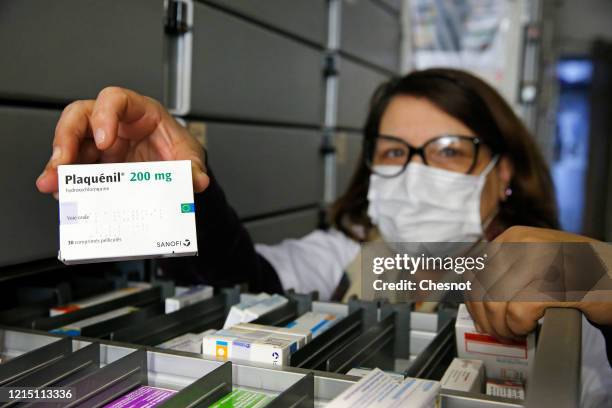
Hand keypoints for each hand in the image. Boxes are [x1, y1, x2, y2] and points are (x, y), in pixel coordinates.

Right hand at [36, 87, 208, 195]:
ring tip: (51, 184)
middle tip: (62, 163)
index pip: (115, 99)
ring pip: (70, 143)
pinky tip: (61, 194)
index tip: (104, 141)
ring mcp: (101, 143)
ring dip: (58, 164)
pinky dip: (66, 181)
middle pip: (80, 117)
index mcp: (139, 112)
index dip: (104, 115)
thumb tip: (197, 179)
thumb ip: (193, 167)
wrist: (176, 169)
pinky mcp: (95, 164)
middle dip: (66, 138)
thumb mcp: (189, 156)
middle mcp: (115, 123)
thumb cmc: (177, 149)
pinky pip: (74, 168)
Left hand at [466, 226, 611, 340]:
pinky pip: (518, 312)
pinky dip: (519, 326)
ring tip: (513, 333)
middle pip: (482, 290)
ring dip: (502, 326)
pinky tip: (529, 328)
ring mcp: (541, 262)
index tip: (480, 318)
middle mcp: (524, 244)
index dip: (473, 301)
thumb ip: (506, 270)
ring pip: (496, 303)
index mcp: (514, 237)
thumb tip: (476, 299)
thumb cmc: (578, 270)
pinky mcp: (557, 284)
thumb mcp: (536, 257)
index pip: (473, 271)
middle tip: (499, 332)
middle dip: (486, 318)